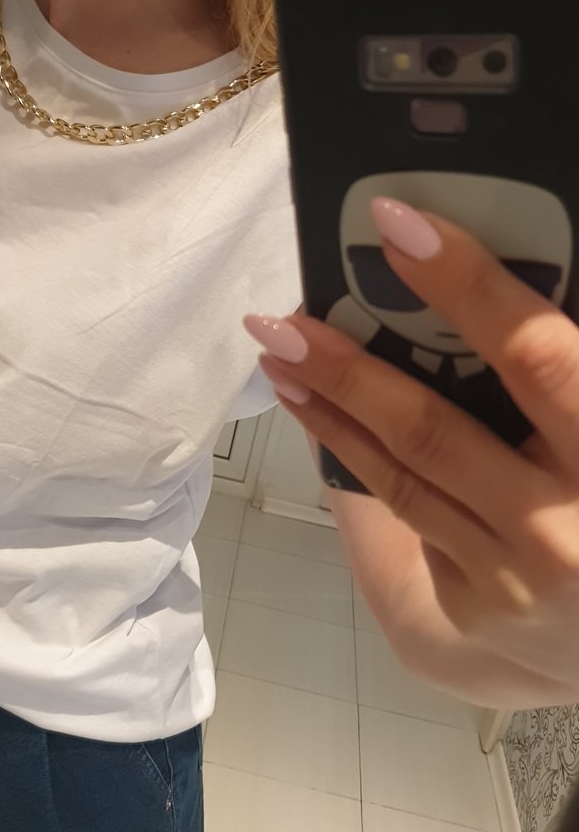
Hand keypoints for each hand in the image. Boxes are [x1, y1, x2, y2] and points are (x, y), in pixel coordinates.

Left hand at [243, 196, 578, 688]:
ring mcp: (512, 577)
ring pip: (401, 478)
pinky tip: (322, 418)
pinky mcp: (474, 608)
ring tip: (281, 359)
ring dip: (331, 413)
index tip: (397, 224)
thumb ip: (560, 372)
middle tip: (285, 318)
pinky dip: (356, 462)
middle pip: (436, 431)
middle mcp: (562, 526)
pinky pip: (406, 516)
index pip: (538, 357)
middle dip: (351, 368)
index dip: (467, 285)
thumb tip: (479, 293)